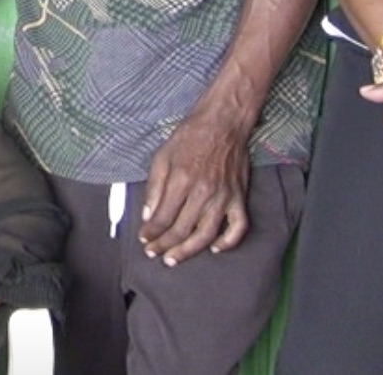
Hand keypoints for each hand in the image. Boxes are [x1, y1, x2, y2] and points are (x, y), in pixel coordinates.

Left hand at [139, 101, 252, 264]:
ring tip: (174, 258)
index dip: (151, 233)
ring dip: (188, 251)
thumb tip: (147, 215)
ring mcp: (223, 197)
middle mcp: (203, 193)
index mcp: (181, 181)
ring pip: (206, 235)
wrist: (223, 123)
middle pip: (181, 230)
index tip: (144, 240)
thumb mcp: (162, 156)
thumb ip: (154, 187)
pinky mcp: (239, 198)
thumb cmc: (190, 137)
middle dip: (164, 245)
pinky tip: (214, 248)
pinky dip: (228, 243)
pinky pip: (238, 227)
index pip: (163, 218)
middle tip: (153, 254)